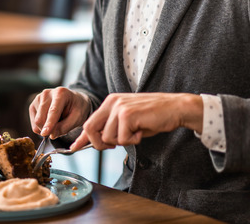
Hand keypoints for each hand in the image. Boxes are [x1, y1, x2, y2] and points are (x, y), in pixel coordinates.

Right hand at [29, 87, 90, 138]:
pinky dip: (41, 127)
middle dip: (48, 129)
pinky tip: (50, 122)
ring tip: (57, 123)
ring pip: (37, 121)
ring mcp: (38, 98)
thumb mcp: (78, 118)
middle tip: (60, 130)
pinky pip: (34, 123)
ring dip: (46, 128)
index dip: (49, 123)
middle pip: (41, 118)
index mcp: (60, 93)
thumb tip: (51, 135)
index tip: (45, 133)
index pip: (53, 111)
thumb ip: (65, 127)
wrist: (73, 101)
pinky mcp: (33, 105)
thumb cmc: (77, 108)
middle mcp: (47, 93)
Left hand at [71, 93, 202, 150]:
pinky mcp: (127, 115)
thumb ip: (113, 128)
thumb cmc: (154, 116)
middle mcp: (111, 102)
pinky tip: (142, 130)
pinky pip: (122, 139)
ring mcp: (118, 108)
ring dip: (124, 141)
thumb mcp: (129, 120)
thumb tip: (99, 142)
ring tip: (137, 131)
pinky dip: (133, 140)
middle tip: (116, 144)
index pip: (89, 121)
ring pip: (108, 137)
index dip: (82, 137)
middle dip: (100, 144)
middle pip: (90, 129)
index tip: (74, 147)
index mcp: (110, 102)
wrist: (175, 108)